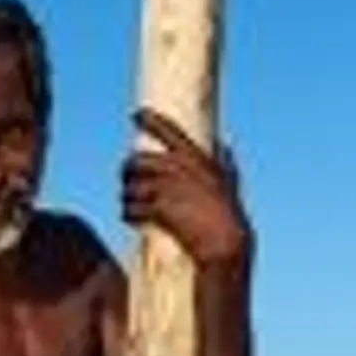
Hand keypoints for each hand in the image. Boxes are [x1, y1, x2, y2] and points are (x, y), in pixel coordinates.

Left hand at [120, 107, 251, 264]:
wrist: (225, 241)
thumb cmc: (227, 214)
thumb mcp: (228, 182)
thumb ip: (225, 161)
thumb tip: (224, 142)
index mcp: (195, 158)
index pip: (170, 131)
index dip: (150, 120)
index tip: (135, 114)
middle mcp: (179, 167)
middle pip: (136, 161)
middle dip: (128, 172)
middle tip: (127, 182)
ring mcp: (168, 186)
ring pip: (130, 187)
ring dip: (127, 198)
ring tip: (132, 205)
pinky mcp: (159, 207)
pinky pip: (131, 208)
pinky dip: (128, 214)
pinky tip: (132, 218)